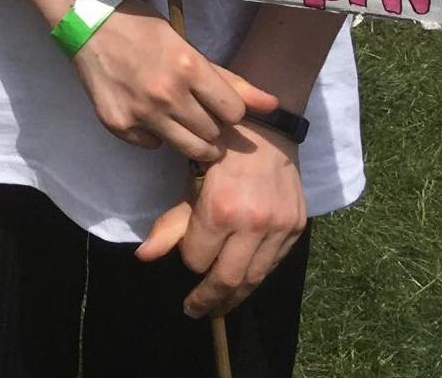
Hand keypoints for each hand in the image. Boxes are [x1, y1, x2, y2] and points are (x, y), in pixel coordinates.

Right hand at [68, 0, 276, 159]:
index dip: (230, 109)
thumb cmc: (142, 27)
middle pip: (213, 135)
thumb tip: (273, 105)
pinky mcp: (118, 125)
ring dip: (192, 140)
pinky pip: (152, 146)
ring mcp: (141, 113)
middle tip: (200, 113)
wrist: (87, 23)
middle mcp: (167, 95)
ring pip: (189, 149)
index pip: (234, 113)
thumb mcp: (187, 46)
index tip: (219, 103)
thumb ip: (229, 79)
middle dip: (212, 127)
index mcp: (189, 68)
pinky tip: (147, 115)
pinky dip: (154, 135)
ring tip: (185, 125)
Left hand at [136, 125, 308, 317]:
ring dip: (235, 297)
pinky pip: (274, 264)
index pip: (197, 260)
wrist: (265, 129)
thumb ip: (170, 224)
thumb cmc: (218, 151)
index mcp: (220, 210)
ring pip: (255, 278)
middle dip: (210, 300)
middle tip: (196, 312)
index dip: (188, 261)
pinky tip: (244, 278)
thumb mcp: (189, 182)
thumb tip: (144, 257)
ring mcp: (280, 228)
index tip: (186, 259)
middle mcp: (253, 224)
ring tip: (219, 306)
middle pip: (229, 280)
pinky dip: (257, 274)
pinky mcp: (297, 228)